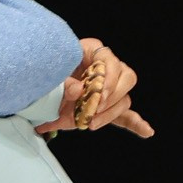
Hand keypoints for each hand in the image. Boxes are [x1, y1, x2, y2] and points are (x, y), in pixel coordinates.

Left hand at [36, 37, 153, 137]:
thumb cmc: (44, 80)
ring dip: (110, 113)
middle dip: (112, 95)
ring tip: (91, 123)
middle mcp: (105, 68)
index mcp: (91, 52)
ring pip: (124, 99)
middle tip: (95, 108)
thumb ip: (62, 84)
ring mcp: (108, 89)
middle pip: (126, 77)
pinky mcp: (106, 107)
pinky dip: (135, 123)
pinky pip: (126, 115)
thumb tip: (78, 90)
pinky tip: (146, 131)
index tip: (98, 94)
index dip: (107, 77)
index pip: (110, 59)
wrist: (36, 95)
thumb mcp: (49, 78)